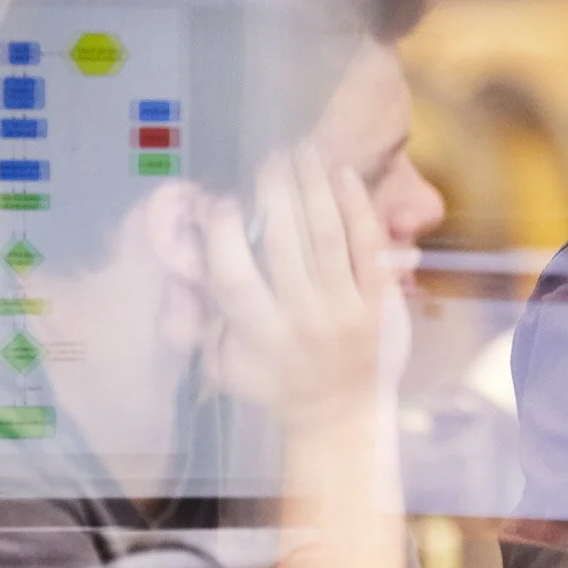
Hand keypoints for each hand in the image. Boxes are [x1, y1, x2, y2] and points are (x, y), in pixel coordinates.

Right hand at [201, 145, 400, 422]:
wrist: (341, 416)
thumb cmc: (275, 385)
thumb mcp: (227, 364)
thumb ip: (206, 319)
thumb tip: (185, 264)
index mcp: (259, 335)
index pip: (234, 277)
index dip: (224, 235)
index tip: (220, 200)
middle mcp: (304, 319)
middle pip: (285, 243)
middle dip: (275, 193)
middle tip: (268, 157)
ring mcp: (347, 309)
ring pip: (327, 235)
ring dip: (313, 187)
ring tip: (303, 151)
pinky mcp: (381, 302)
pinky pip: (369, 245)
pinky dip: (356, 207)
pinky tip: (342, 175)